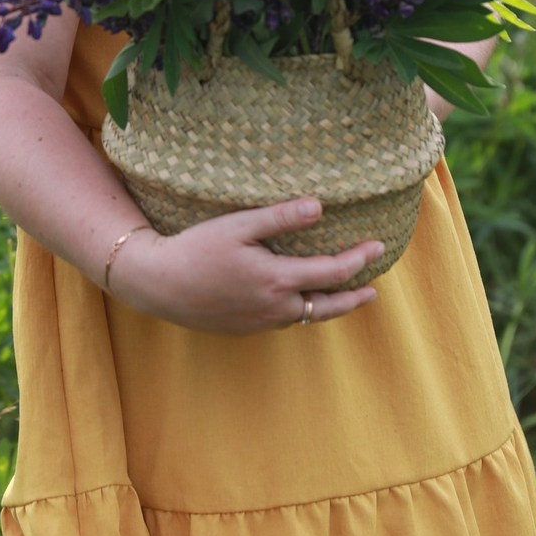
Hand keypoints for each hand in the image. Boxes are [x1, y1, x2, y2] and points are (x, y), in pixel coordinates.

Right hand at [105, 197, 381, 334]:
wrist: (158, 284)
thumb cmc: (196, 248)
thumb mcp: (238, 226)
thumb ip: (280, 218)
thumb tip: (319, 207)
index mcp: (277, 280)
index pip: (331, 272)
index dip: (358, 259)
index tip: (377, 246)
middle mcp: (274, 307)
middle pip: (327, 306)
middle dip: (353, 296)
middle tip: (373, 289)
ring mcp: (259, 321)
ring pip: (305, 316)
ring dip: (328, 306)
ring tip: (343, 297)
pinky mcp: (244, 328)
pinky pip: (282, 320)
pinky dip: (300, 311)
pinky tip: (298, 301)